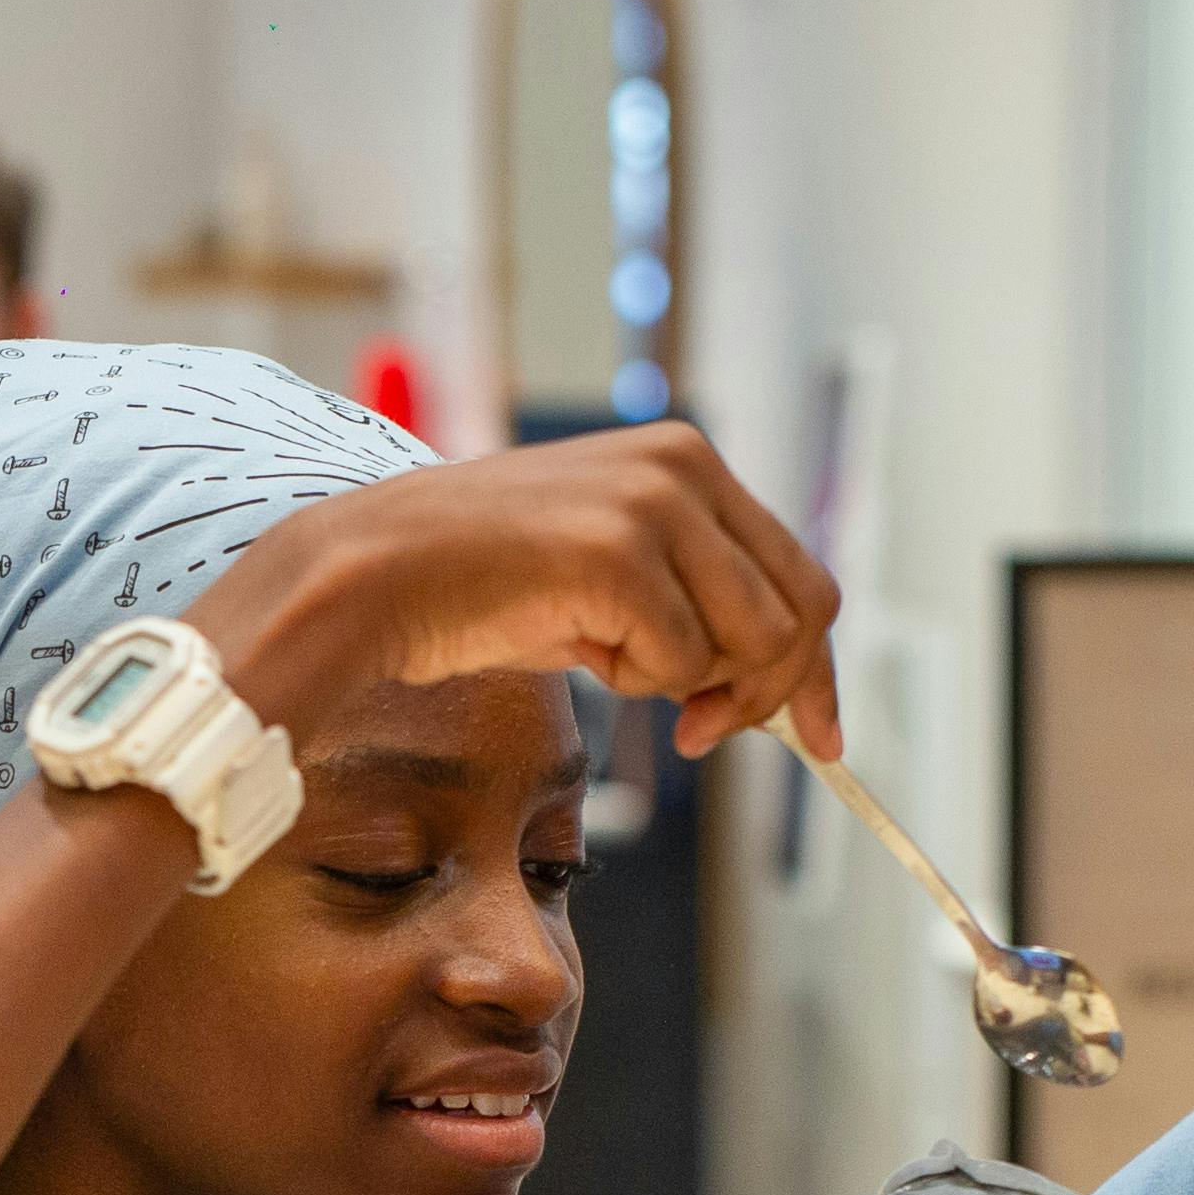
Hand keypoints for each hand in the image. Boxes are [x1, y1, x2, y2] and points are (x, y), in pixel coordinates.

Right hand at [195, 424, 844, 759]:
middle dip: (763, 693)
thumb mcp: (614, 579)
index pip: (800, 572)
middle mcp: (682, 465)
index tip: (817, 735)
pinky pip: (682, 665)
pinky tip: (574, 646)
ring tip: (605, 657)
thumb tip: (781, 687)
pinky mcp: (619, 554)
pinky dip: (635, 683)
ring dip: (684, 682)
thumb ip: (698, 603)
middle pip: (799, 611)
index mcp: (686, 459)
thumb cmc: (484, 587)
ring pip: (749, 643)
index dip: (813, 666)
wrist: (376, 577)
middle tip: (699, 731)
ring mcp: (653, 504)